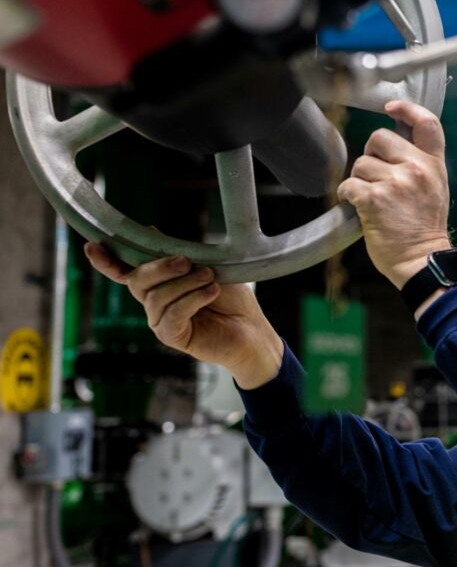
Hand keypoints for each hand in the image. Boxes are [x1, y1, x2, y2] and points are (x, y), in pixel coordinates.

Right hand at [83, 243, 283, 388]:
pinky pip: (172, 314)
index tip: (92, 245)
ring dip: (186, 283)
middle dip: (160, 267)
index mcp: (159, 282)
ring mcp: (160, 320)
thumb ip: (179, 253)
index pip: (125, 271)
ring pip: (157, 296)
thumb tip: (150, 229)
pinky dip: (192, 300)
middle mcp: (153, 301)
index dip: (107, 260)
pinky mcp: (172, 336)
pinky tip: (211, 292)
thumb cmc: (232, 298)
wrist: (253, 329)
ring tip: (211, 280)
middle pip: (138, 279)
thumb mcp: (209, 266)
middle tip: (187, 262)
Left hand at [337, 101, 451, 287]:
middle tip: (375, 174)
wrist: (422, 260)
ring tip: (371, 198)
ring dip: (359, 180)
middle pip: (380, 137)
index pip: (426, 123)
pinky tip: (356, 205)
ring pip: (361, 163)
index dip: (407, 109)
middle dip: (371, 154)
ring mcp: (396, 183)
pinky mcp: (374, 199)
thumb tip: (394, 144)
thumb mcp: (435, 189)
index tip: (392, 108)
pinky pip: (348, 184)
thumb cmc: (424, 228)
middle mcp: (416, 169)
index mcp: (434, 165)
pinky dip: (347, 195)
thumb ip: (420, 164)